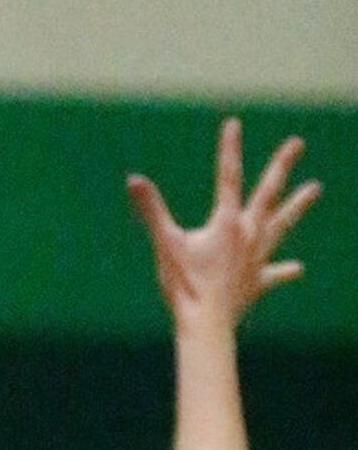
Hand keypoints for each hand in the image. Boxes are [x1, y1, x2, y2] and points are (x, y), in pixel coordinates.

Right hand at [128, 119, 319, 327]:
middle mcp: (249, 234)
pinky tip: (296, 268)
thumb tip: (133, 180)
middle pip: (268, 193)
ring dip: (298, 206)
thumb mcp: (165, 244)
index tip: (233, 124)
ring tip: (315, 188)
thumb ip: (151, 210)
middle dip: (281, 166)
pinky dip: (283, 271)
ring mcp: (257, 257)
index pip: (228, 176)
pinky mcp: (258, 281)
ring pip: (282, 225)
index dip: (229, 149)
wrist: (206, 325)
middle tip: (297, 144)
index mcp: (227, 222)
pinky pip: (274, 274)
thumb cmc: (185, 285)